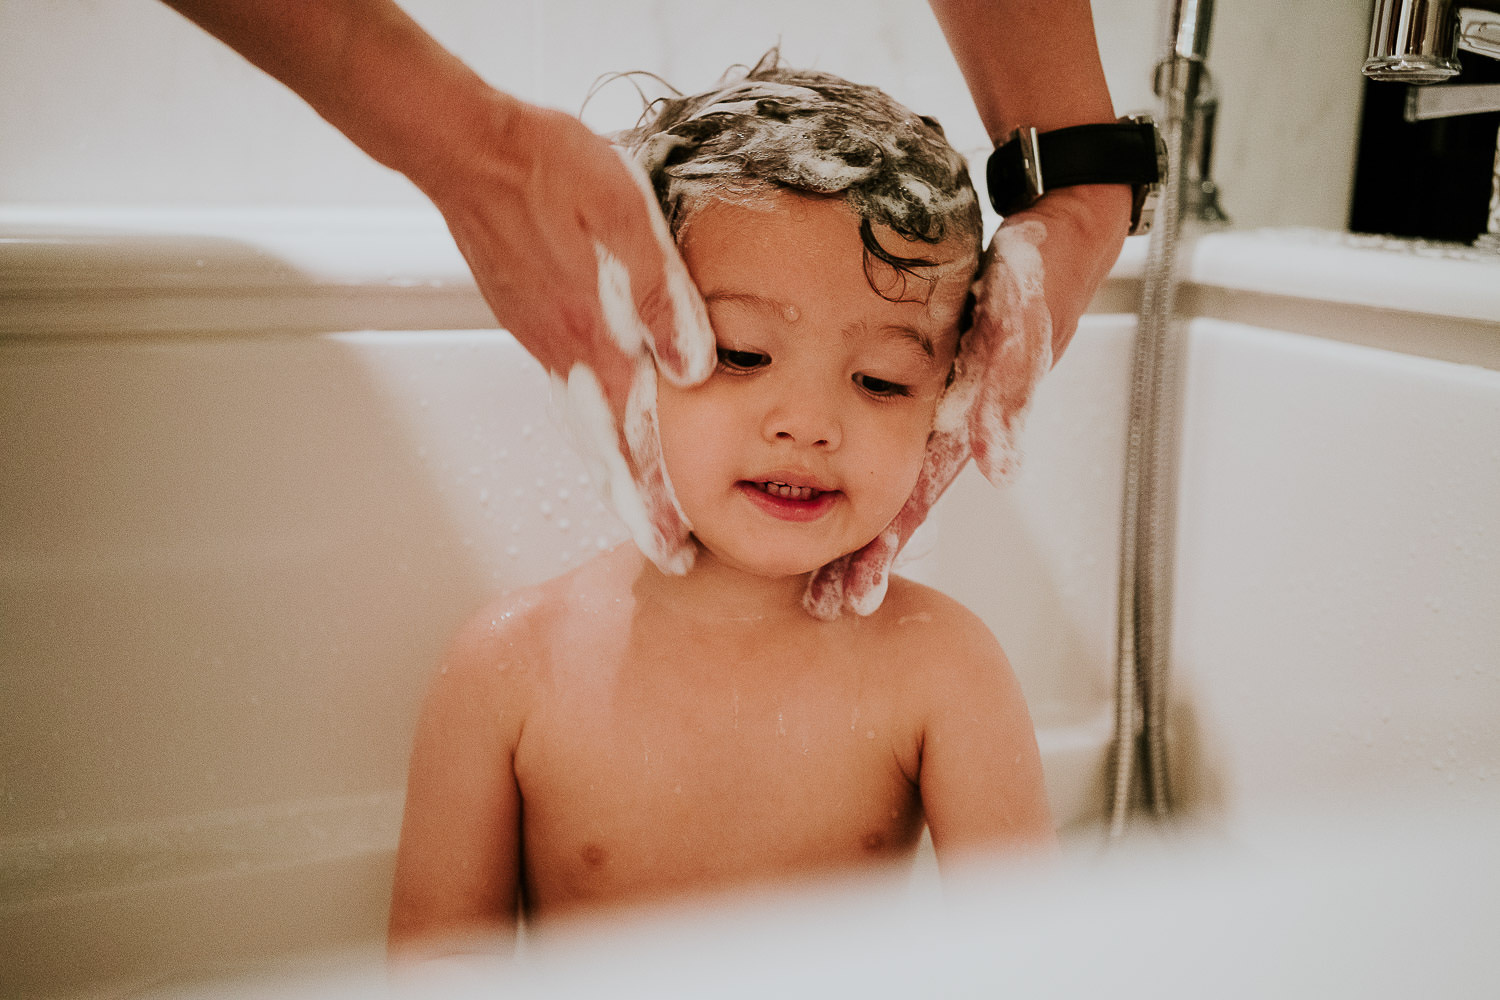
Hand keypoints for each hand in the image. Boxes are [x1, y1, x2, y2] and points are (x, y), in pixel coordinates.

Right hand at [427, 100, 713, 573]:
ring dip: (614, 472)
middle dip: (635, 506)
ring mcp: (544, 340)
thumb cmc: (550, 171)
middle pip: (604, 451)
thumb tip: (693, 369)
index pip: (634, 439)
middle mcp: (567, 352)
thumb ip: (659, 296)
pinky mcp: (530, 320)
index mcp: (597, 336)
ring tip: (636, 505)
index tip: (674, 548)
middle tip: (663, 551)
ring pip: (584, 425)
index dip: (655, 498)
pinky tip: (603, 427)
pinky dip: (592, 428)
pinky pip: (569, 391)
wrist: (471, 150)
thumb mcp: (625, 220)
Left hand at [803, 184, 1128, 618]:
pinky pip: (874, 419)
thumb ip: (1009, 391)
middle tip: (815, 606)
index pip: (911, 498)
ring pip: (877, 468)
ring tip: (814, 568)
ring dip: (848, 517)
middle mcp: (943, 419)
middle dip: (858, 555)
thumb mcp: (1024, 324)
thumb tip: (996, 472)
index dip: (880, 548)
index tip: (847, 598)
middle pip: (889, 499)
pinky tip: (815, 476)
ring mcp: (931, 397)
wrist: (1057, 226)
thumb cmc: (1037, 271)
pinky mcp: (924, 370)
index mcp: (961, 421)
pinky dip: (845, 454)